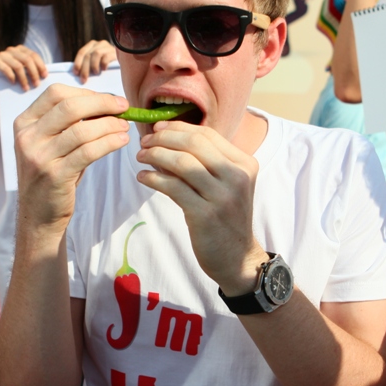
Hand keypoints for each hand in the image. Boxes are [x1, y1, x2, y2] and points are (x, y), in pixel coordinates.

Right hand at [0, 45, 48, 91]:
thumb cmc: (12, 76)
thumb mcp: (22, 71)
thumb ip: (31, 70)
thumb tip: (45, 76)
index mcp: (21, 50)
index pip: (34, 55)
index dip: (40, 66)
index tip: (44, 76)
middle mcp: (12, 50)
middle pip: (27, 60)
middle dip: (33, 73)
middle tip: (36, 85)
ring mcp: (2, 55)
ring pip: (17, 66)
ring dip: (23, 79)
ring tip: (26, 88)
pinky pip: (6, 69)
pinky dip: (11, 77)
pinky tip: (14, 83)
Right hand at [13, 84, 128, 230]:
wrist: (38, 214)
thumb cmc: (52, 174)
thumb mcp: (52, 144)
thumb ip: (70, 123)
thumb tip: (108, 103)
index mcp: (24, 123)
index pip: (56, 93)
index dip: (86, 92)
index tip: (109, 99)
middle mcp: (28, 137)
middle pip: (70, 107)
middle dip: (102, 103)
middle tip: (124, 107)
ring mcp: (39, 157)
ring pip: (82, 130)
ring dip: (110, 125)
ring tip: (125, 126)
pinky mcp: (55, 175)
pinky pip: (88, 152)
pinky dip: (109, 143)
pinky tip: (121, 140)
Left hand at [73, 40, 117, 82]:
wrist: (126, 64)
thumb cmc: (108, 67)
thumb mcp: (96, 64)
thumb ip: (88, 65)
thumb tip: (77, 74)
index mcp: (92, 45)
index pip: (82, 52)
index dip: (77, 63)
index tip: (75, 73)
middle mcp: (100, 44)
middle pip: (88, 55)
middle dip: (84, 68)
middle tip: (84, 80)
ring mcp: (108, 46)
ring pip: (96, 54)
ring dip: (94, 65)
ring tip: (96, 73)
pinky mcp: (116, 51)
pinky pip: (106, 56)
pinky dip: (103, 63)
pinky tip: (104, 69)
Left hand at [136, 122, 265, 294]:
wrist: (237, 257)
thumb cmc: (225, 218)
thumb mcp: (226, 185)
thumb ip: (206, 162)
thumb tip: (166, 139)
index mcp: (243, 164)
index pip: (207, 134)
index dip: (178, 127)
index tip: (157, 129)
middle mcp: (236, 176)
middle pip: (193, 143)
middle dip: (163, 139)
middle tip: (144, 142)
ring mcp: (222, 196)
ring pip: (182, 163)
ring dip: (155, 156)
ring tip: (141, 158)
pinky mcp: (205, 214)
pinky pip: (173, 187)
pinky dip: (153, 178)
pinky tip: (143, 177)